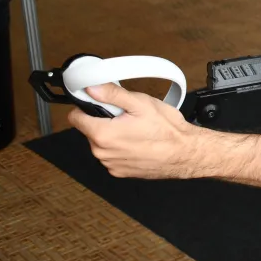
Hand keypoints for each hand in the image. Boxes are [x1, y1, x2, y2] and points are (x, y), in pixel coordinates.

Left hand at [68, 84, 198, 178]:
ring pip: (101, 143)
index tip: (100, 104)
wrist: (185, 153)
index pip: (75, 117)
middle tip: (128, 117)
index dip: (86, 106)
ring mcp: (110, 164)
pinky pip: (112, 156)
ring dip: (113, 136)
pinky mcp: (119, 172)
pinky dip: (121, 149)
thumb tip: (91, 88)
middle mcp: (101, 152)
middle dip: (104, 121)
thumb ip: (112, 94)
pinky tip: (138, 143)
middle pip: (89, 130)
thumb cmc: (167, 130)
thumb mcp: (141, 103)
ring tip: (136, 131)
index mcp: (103, 134)